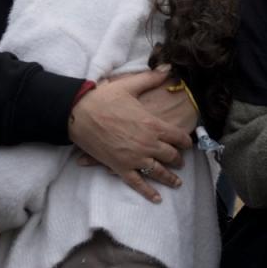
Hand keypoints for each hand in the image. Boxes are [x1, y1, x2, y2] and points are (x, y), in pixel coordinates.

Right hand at [69, 70, 193, 202]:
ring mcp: (134, 158)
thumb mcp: (129, 85)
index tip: (187, 144)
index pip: (177, 137)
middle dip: (178, 159)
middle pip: (171, 156)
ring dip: (170, 178)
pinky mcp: (120, 167)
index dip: (185, 141)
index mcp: (152, 124)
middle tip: (181, 161)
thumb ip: (151, 79)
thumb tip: (167, 68)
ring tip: (176, 182)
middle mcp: (148, 144)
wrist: (79, 114)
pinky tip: (157, 199)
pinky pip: (138, 183)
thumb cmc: (104, 98)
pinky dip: (148, 193)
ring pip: (159, 172)